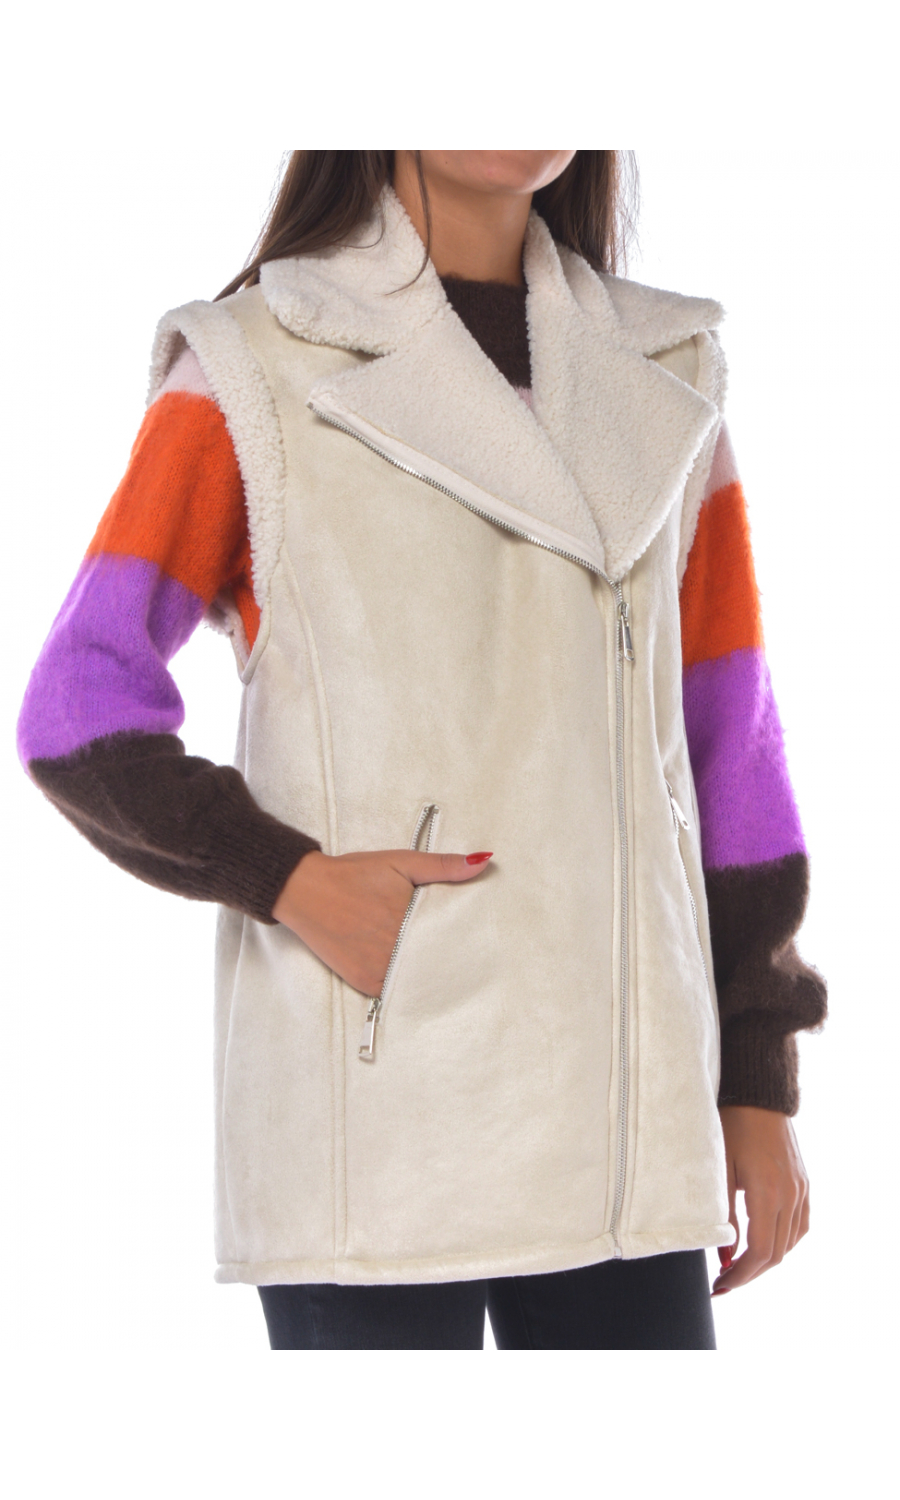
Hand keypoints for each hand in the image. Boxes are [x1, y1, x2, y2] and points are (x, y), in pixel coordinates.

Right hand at [272, 847, 492, 994]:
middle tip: (473, 963)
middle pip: (436, 961)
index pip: (452, 938)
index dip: (466, 941)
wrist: (305, 890)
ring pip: (418, 979)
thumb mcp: (401, 862)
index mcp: (410, 918)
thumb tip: (484, 861)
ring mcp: (379, 969)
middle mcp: (395, 948)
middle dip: (451, 960)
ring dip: (430, 974)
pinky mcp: (365, 982)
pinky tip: (417, 977)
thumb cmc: (354, 874)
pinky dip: (406, 984)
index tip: (481, 943)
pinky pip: (395, 990)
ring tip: (449, 972)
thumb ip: (442, 865)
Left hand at [713, 1105, 809, 1295]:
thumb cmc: (731, 1127)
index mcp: (768, 1193)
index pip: (760, 1251)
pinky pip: (800, 1225)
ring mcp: (801, 1190)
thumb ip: (724, 1215)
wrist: (759, 1096)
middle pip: (776, 1254)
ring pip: (790, 1243)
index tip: (721, 1284)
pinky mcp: (804, 1184)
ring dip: (766, 1259)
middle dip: (750, 1274)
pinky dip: (783, 1241)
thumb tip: (725, 1254)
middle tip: (725, 1282)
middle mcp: (791, 1195)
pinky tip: (764, 1243)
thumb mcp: (719, 1170)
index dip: (741, 1275)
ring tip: (740, 1265)